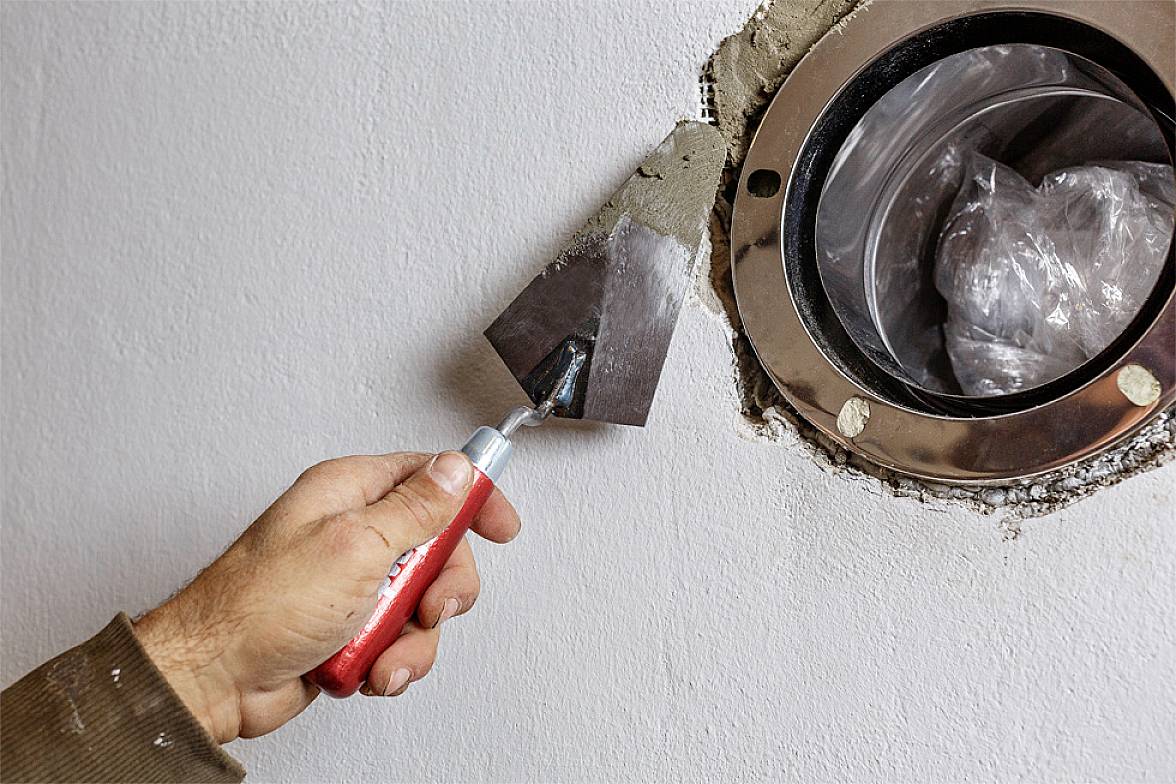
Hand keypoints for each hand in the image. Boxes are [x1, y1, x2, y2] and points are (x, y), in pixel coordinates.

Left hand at [133, 451, 520, 743]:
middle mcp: (352, 533)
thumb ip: (415, 508)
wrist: (214, 679)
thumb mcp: (354, 545)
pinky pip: (399, 640)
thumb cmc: (259, 605)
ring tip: (380, 650)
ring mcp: (352, 582)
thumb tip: (456, 470)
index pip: (430, 476)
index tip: (502, 525)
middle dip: (441, 587)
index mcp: (350, 494)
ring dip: (411, 637)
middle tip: (427, 606)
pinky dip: (390, 660)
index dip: (472, 497)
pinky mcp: (349, 626)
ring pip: (422, 603)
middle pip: (437, 548)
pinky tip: (365, 668)